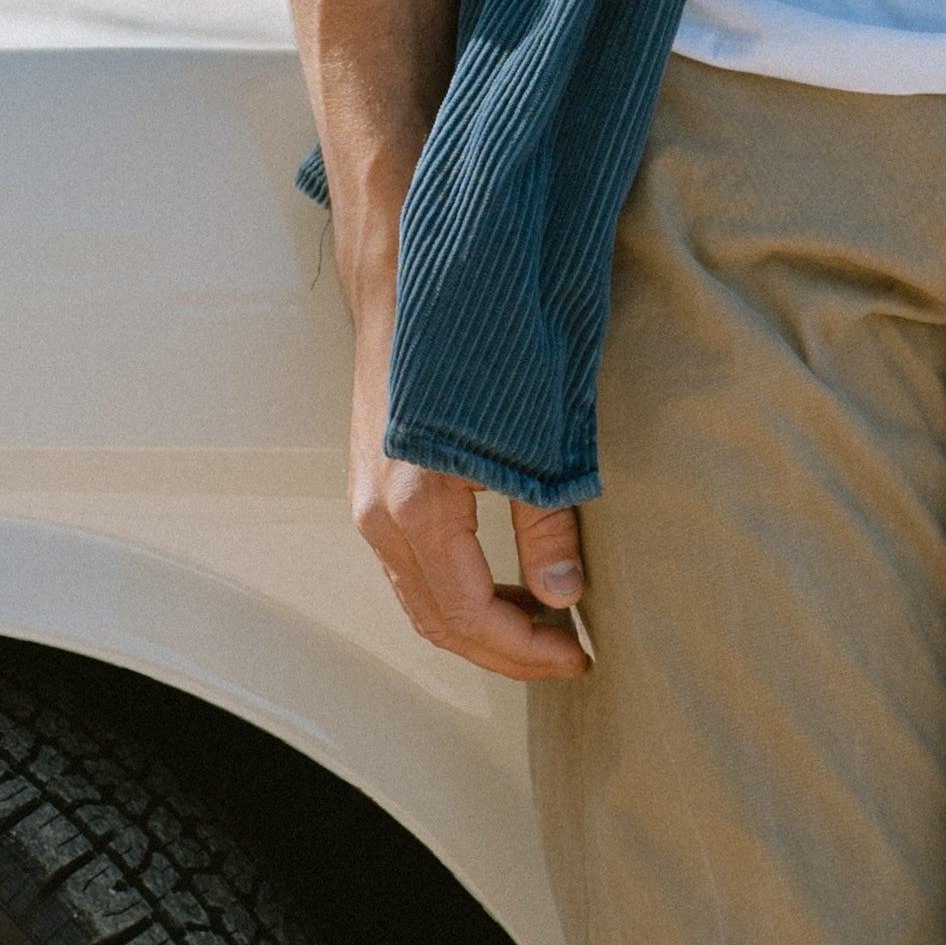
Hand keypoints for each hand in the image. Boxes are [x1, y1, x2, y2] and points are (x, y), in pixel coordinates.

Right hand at [350, 338, 588, 680]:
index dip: (526, 649)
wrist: (411, 288)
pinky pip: (412, 574)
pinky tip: (505, 591)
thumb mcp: (532, 440)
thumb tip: (565, 595)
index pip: (470, 616)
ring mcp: (367, 508)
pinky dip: (456, 599)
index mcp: (416, 509)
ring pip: (421, 603)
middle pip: (439, 623)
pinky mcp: (372, 494)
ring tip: (544, 630)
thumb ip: (546, 523)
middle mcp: (378, 518)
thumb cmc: (474, 350)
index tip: (578, 656)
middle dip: (505, 653)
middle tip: (567, 656)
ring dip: (480, 629)